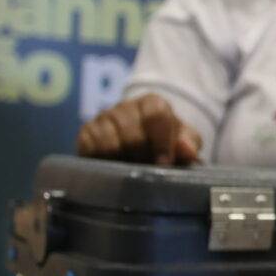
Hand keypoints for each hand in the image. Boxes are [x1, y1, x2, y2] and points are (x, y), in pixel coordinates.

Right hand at [76, 94, 201, 165]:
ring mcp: (104, 117)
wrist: (140, 146)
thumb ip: (189, 144)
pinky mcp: (86, 132)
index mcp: (153, 104)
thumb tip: (187, 150)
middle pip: (132, 133)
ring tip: (129, 172)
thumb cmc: (166, 143)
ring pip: (109, 142)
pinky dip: (101, 160)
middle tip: (146, 171)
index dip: (161, 142)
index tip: (164, 164)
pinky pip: (90, 147)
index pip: (156, 115)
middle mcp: (126, 107)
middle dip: (141, 156)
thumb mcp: (184, 142)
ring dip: (121, 161)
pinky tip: (111, 167)